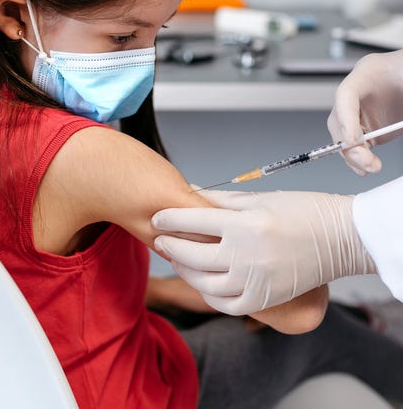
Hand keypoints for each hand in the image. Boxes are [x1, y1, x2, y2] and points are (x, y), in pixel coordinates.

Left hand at [152, 189, 376, 315]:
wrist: (341, 238)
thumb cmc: (303, 211)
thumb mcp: (260, 198)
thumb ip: (221, 200)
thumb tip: (191, 193)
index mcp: (246, 224)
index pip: (194, 221)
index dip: (170, 219)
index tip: (157, 218)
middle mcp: (248, 255)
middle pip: (194, 255)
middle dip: (171, 246)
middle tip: (162, 240)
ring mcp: (257, 281)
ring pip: (205, 284)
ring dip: (185, 271)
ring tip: (178, 260)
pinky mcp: (266, 299)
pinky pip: (227, 304)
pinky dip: (209, 295)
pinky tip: (201, 283)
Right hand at [327, 50, 402, 174]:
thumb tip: (400, 126)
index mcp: (369, 72)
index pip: (345, 94)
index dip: (345, 119)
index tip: (353, 140)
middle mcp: (359, 93)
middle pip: (339, 119)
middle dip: (349, 143)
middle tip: (365, 159)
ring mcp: (360, 110)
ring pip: (342, 135)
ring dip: (353, 155)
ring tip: (370, 166)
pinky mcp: (367, 126)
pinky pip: (355, 144)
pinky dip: (359, 158)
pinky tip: (367, 166)